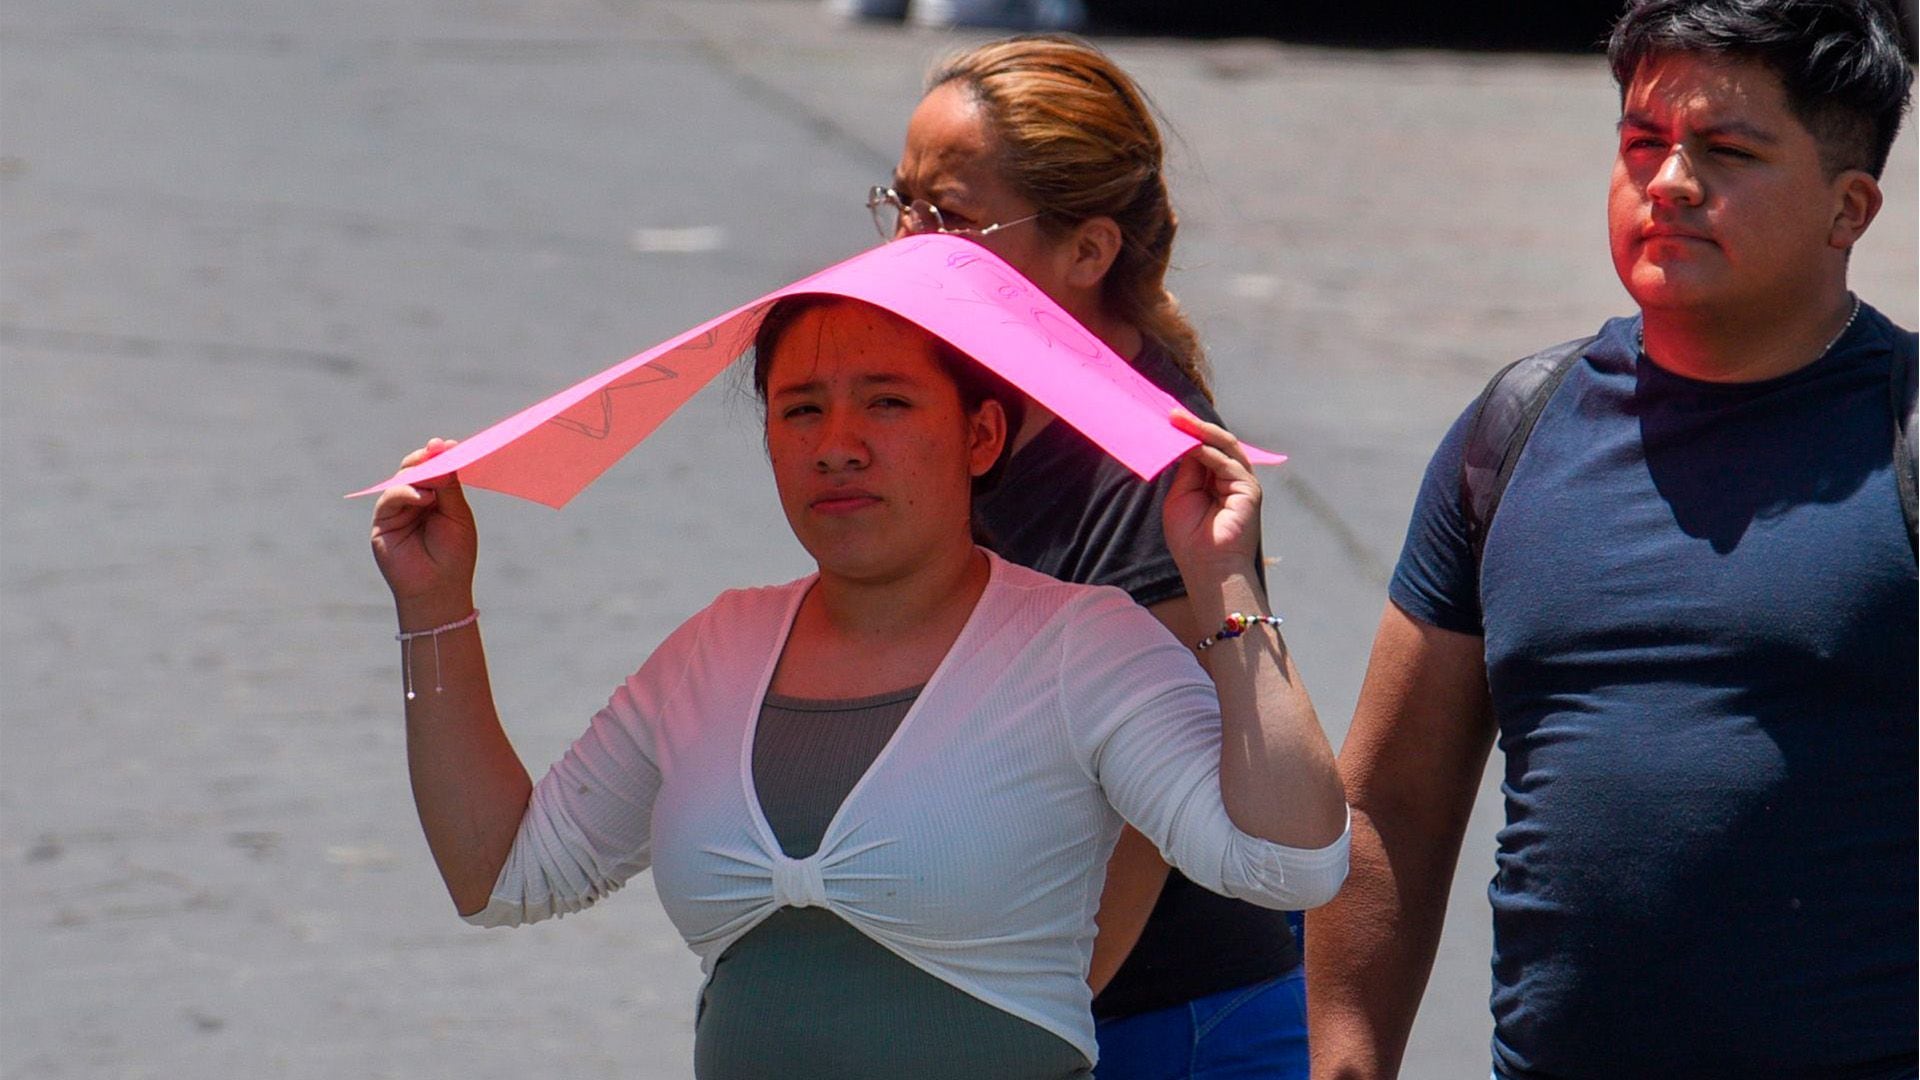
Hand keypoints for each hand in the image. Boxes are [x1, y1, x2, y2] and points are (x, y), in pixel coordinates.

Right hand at [370, 439, 478, 609]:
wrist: (439, 589)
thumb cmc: (454, 555)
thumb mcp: (457, 516)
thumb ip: (449, 487)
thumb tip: (444, 456)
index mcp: (436, 496)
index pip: (436, 469)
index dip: (441, 456)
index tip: (452, 445)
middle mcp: (415, 500)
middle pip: (416, 469)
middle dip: (427, 459)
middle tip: (439, 448)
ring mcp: (398, 509)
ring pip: (402, 479)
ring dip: (419, 475)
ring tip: (437, 481)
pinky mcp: (383, 521)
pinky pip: (390, 498)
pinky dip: (406, 492)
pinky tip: (423, 497)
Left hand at [1162, 409, 1261, 577]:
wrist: (1207, 569)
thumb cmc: (1191, 540)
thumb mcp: (1181, 496)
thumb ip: (1187, 470)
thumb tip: (1185, 442)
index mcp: (1215, 481)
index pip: (1204, 449)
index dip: (1187, 434)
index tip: (1166, 420)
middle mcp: (1231, 478)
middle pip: (1215, 443)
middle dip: (1194, 427)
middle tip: (1172, 413)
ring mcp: (1243, 483)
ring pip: (1224, 446)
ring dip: (1200, 431)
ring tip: (1178, 420)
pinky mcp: (1250, 489)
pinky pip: (1227, 463)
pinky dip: (1208, 450)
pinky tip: (1190, 443)